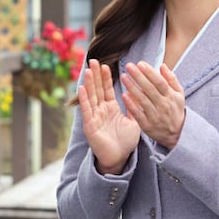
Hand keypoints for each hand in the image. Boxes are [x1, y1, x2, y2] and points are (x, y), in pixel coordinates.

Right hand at [77, 60, 140, 174]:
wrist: (119, 158)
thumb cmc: (125, 142)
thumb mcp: (134, 122)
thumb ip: (134, 109)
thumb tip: (137, 97)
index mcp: (111, 109)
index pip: (107, 90)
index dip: (106, 78)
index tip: (105, 65)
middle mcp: (101, 111)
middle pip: (97, 89)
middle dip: (95, 75)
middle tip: (93, 60)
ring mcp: (94, 117)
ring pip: (91, 97)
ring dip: (89, 83)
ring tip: (88, 70)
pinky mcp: (90, 126)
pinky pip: (87, 110)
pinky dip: (84, 100)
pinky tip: (82, 89)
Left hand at [120, 62, 185, 148]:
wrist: (177, 134)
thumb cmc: (175, 110)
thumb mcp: (179, 95)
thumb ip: (171, 79)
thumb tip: (162, 65)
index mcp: (171, 96)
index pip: (160, 82)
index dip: (150, 73)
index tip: (140, 63)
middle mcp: (163, 105)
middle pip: (150, 89)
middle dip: (138, 76)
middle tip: (129, 66)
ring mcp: (155, 115)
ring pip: (142, 100)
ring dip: (132, 88)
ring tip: (124, 77)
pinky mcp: (147, 125)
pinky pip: (138, 114)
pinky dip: (131, 105)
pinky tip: (124, 95)